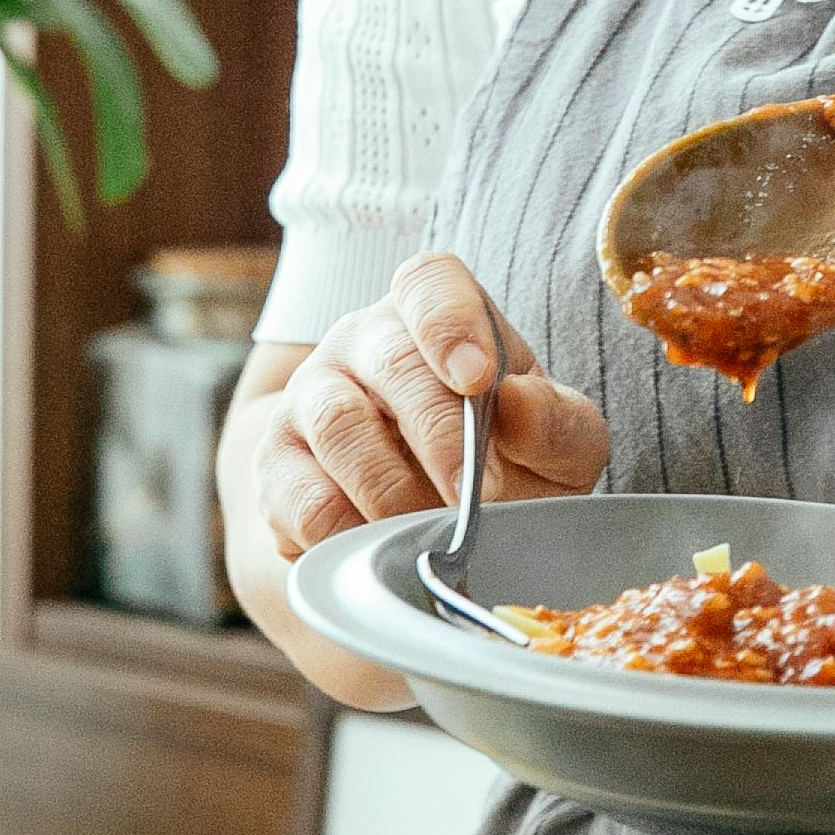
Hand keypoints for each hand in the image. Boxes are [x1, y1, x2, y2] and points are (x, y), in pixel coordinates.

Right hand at [238, 252, 607, 560]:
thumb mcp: (557, 443)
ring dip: (393, 492)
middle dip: (438, 438)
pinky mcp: (276, 463)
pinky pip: (302, 497)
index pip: (430, 283)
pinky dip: (347, 533)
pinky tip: (381, 551)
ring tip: (434, 535)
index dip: (450, 322)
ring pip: (338, 427)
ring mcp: (310, 395)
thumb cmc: (503, 458)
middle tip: (475, 502)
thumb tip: (518, 404)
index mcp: (436, 312)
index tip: (479, 379)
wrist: (422, 512)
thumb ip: (554, 422)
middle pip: (391, 362)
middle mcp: (364, 339)